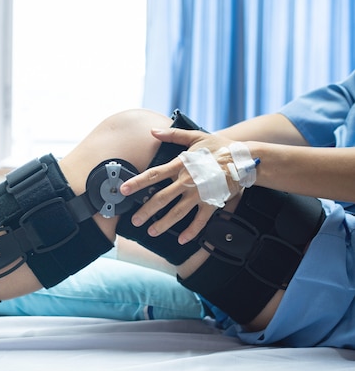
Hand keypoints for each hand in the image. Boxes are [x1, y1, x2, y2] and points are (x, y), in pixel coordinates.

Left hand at [119, 127, 242, 243]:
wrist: (246, 158)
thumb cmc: (220, 147)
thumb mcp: (196, 137)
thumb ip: (173, 135)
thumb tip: (153, 130)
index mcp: (181, 165)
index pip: (154, 175)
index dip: (137, 182)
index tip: (123, 190)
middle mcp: (187, 181)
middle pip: (161, 198)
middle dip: (146, 211)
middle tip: (135, 220)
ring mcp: (200, 193)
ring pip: (177, 212)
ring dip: (163, 223)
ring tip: (152, 231)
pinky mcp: (213, 202)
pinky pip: (200, 220)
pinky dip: (191, 230)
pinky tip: (182, 239)